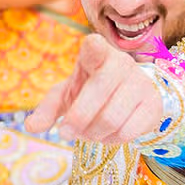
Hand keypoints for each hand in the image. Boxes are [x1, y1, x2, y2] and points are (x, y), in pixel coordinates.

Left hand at [27, 33, 162, 145]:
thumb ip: (48, 109)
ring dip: (92, 134)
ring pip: (111, 118)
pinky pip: (128, 132)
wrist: (129, 96)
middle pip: (99, 92)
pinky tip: (105, 136)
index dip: (95, 47)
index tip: (93, 45)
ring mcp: (141, 84)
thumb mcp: (66, 94)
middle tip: (65, 133)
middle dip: (77, 119)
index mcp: (97, 54)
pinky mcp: (153, 105)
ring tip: (86, 134)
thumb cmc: (90, 90)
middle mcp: (122, 64)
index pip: (97, 46)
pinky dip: (110, 140)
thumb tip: (31, 127)